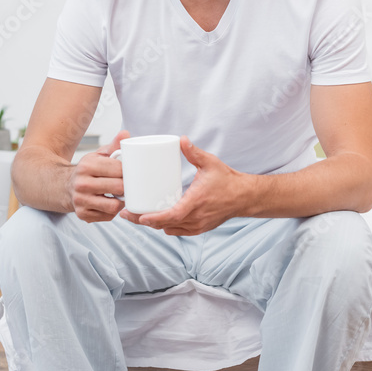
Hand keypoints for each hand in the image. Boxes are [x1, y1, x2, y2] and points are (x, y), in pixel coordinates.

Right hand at [68, 130, 129, 221]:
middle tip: (128, 185)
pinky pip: (107, 216)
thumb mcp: (98, 155)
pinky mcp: (82, 214)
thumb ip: (114, 146)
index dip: (129, 172)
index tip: (131, 173)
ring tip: (119, 195)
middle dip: (126, 187)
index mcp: (87, 165)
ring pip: (113, 205)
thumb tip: (125, 134)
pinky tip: (109, 203)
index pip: (119, 169)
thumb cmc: (88, 170)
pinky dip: (112, 211)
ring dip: (120, 201)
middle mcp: (81, 183)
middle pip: (118, 188)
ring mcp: (81, 200)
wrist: (65, 186)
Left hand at [119, 136, 246, 235]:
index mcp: (196, 202)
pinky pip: (178, 231)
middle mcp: (196, 217)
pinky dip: (166, 227)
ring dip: (154, 225)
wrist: (244, 197)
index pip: (172, 215)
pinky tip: (156, 220)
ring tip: (138, 215)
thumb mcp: (210, 163)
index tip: (138, 216)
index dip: (153, 218)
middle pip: (164, 226)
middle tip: (127, 214)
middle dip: (144, 222)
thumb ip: (194, 152)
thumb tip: (181, 139)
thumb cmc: (227, 180)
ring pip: (169, 230)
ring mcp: (198, 225)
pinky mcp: (200, 229)